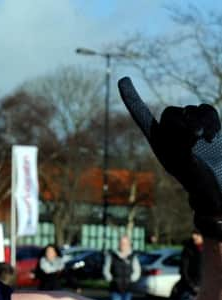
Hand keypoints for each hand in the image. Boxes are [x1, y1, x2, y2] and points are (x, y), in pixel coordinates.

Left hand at [118, 77, 221, 237]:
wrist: (217, 185)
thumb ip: (183, 145)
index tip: (123, 79)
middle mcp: (170, 132)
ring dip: (203, 123)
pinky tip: (213, 137)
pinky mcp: (207, 124)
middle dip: (185, 123)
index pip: (141, 115)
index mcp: (158, 142)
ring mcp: (189, 127)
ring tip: (208, 141)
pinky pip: (206, 109)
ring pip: (191, 110)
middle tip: (198, 138)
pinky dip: (213, 120)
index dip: (132, 97)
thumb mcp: (185, 165)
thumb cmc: (196, 180)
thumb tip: (190, 129)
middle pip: (171, 112)